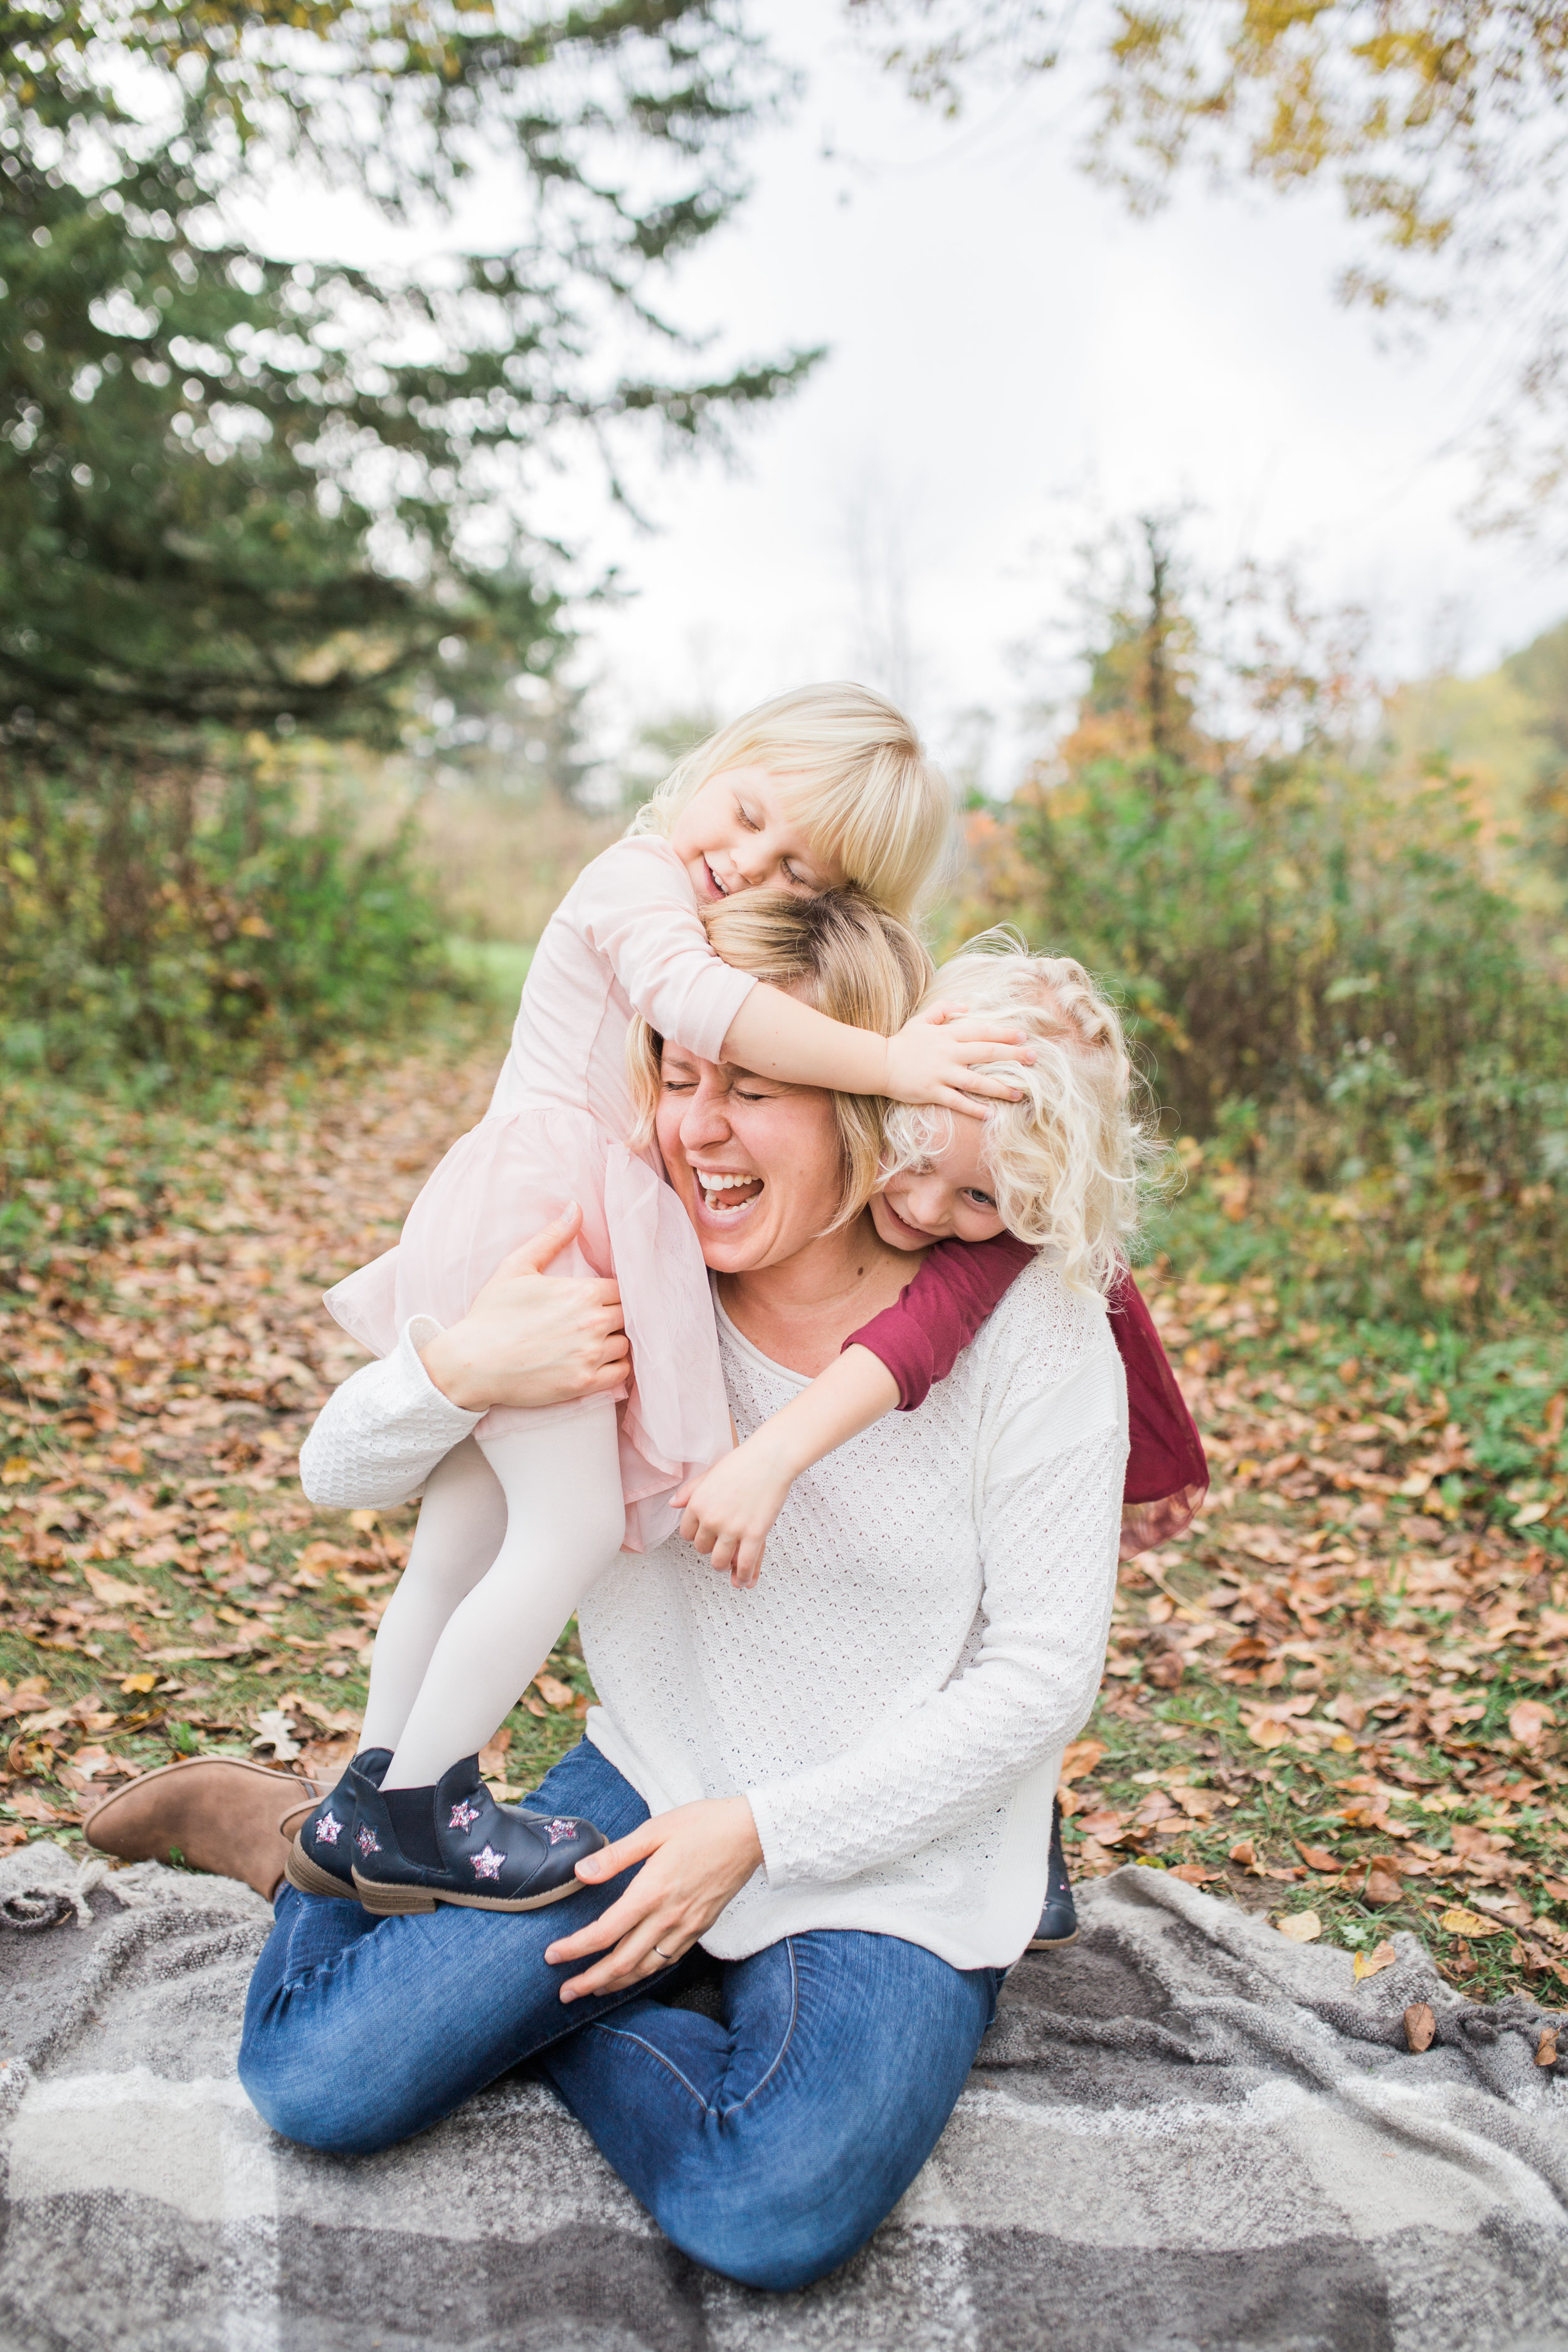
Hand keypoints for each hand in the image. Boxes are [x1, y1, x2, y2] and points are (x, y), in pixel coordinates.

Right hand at [419, 1205, 628, 1412]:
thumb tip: (576, 1207)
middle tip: (598, 1318)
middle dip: (616, 1314)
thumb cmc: (492, 1314)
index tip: (600, 1297)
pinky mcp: (585, 1383)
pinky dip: (616, 1366)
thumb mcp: (517, 1267)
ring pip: (626, 1343)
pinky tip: (600, 1360)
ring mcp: (591, 1355)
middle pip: (628, 1314)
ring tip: (596, 1339)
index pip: (622, 1287)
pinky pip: (621, 1372)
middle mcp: (593, 1322)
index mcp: (582, 1292)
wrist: (472, 1362)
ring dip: (616, 1339)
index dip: (611, 1291)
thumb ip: (551, 1238)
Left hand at [547, 1796, 762, 2000]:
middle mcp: (668, 1916)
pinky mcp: (700, 1928)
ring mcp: (686, 1926)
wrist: (751, 1833)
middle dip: (589, 1981)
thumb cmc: (702, 1824)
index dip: (575, 1948)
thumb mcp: (654, 1830)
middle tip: (564, 1993)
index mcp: (652, 1891)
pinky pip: (668, 1961)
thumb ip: (615, 1855)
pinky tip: (633, 1974)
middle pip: (622, 1962)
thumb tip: (580, 1872)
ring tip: (592, 1991)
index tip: (552, 1956)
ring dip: (615, 1984)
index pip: (605, 1932)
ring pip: (645, 1968)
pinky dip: (645, 1973)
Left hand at [673, 1436, 794, 1585]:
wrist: (770, 1458)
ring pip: (719, 1562)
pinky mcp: (754, 1535)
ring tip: (729, 1564)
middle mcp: (711, 1518)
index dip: (697, 1536)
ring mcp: (732, 1528)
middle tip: (722, 1546)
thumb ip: (690, 1491)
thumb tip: (673, 1504)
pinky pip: (743, 1564)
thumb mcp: (709, 1474)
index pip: (687, 1534)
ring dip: (723, 1566)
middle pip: (702, 1549)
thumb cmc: (743, 1462)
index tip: (707, 1535)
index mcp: (697, 1504)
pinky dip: (743, 1576)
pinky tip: (744, 1580)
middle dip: (711, 1549)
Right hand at [884, 1003, 1033, 1117]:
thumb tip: (967, 1007)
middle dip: (1012, 1055)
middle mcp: (948, 1053)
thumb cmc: (903, 1041)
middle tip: (1034, 1059)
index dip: (1003, 1034)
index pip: (981, 1031)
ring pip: (976, 1080)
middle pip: (986, 1053)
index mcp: (947, 1035)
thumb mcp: (922, 1019)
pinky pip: (958, 1102)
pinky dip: (975, 1109)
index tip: (1023, 1036)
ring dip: (1000, 1087)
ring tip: (1020, 1093)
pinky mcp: (932, 1092)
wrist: (879, 1063)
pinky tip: (991, 1115)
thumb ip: (944, 1009)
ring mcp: (941, 1073)